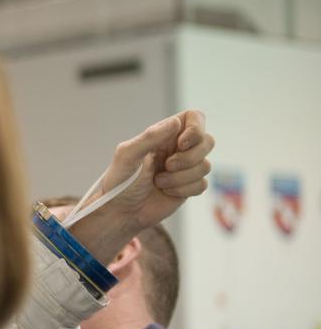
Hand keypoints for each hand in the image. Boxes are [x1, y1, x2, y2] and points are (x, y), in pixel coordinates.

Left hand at [71, 110, 213, 261]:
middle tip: (167, 166)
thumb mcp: (128, 155)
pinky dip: (183, 190)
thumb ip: (150, 137)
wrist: (120, 211)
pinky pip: (202, 184)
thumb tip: (176, 122)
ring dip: (180, 178)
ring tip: (158, 182)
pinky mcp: (188, 187)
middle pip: (208, 141)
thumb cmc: (119, 180)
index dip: (196, 129)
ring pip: (205, 166)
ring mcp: (185, 168)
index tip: (181, 144)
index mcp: (163, 135)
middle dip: (189, 157)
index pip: (194, 117)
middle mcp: (177, 148)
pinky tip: (166, 192)